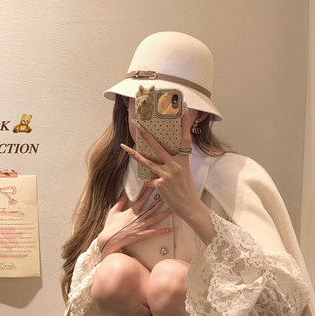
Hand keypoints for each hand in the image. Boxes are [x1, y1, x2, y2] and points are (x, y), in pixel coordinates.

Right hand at [97, 186, 173, 258]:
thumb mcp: (114, 210)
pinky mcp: (141, 234)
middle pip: (152, 207)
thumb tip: (125, 192)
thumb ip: (120, 201)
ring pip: (155, 218)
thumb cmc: (110, 225)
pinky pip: (154, 232)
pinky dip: (163, 231)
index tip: (154, 184)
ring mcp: (141, 226)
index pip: (143, 198)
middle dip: (160, 200)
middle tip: (168, 194)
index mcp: (132, 211)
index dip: (149, 191)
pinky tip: (171, 229)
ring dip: (165, 213)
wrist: (109, 239)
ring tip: (173, 209)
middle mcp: (138, 217)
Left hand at [120, 104, 200, 221]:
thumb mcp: (185, 172)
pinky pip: (148, 179)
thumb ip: (175, 163)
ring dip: (134, 153)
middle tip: (137, 123)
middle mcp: (175, 165)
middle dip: (145, 134)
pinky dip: (146, 181)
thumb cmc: (187, 189)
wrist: (190, 207)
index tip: (183, 108)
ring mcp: (167, 174)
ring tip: (124, 146)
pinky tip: (145, 181)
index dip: (184, 123)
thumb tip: (165, 156)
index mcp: (183, 160)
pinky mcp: (160, 184)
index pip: (184, 138)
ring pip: (147, 161)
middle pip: (158, 146)